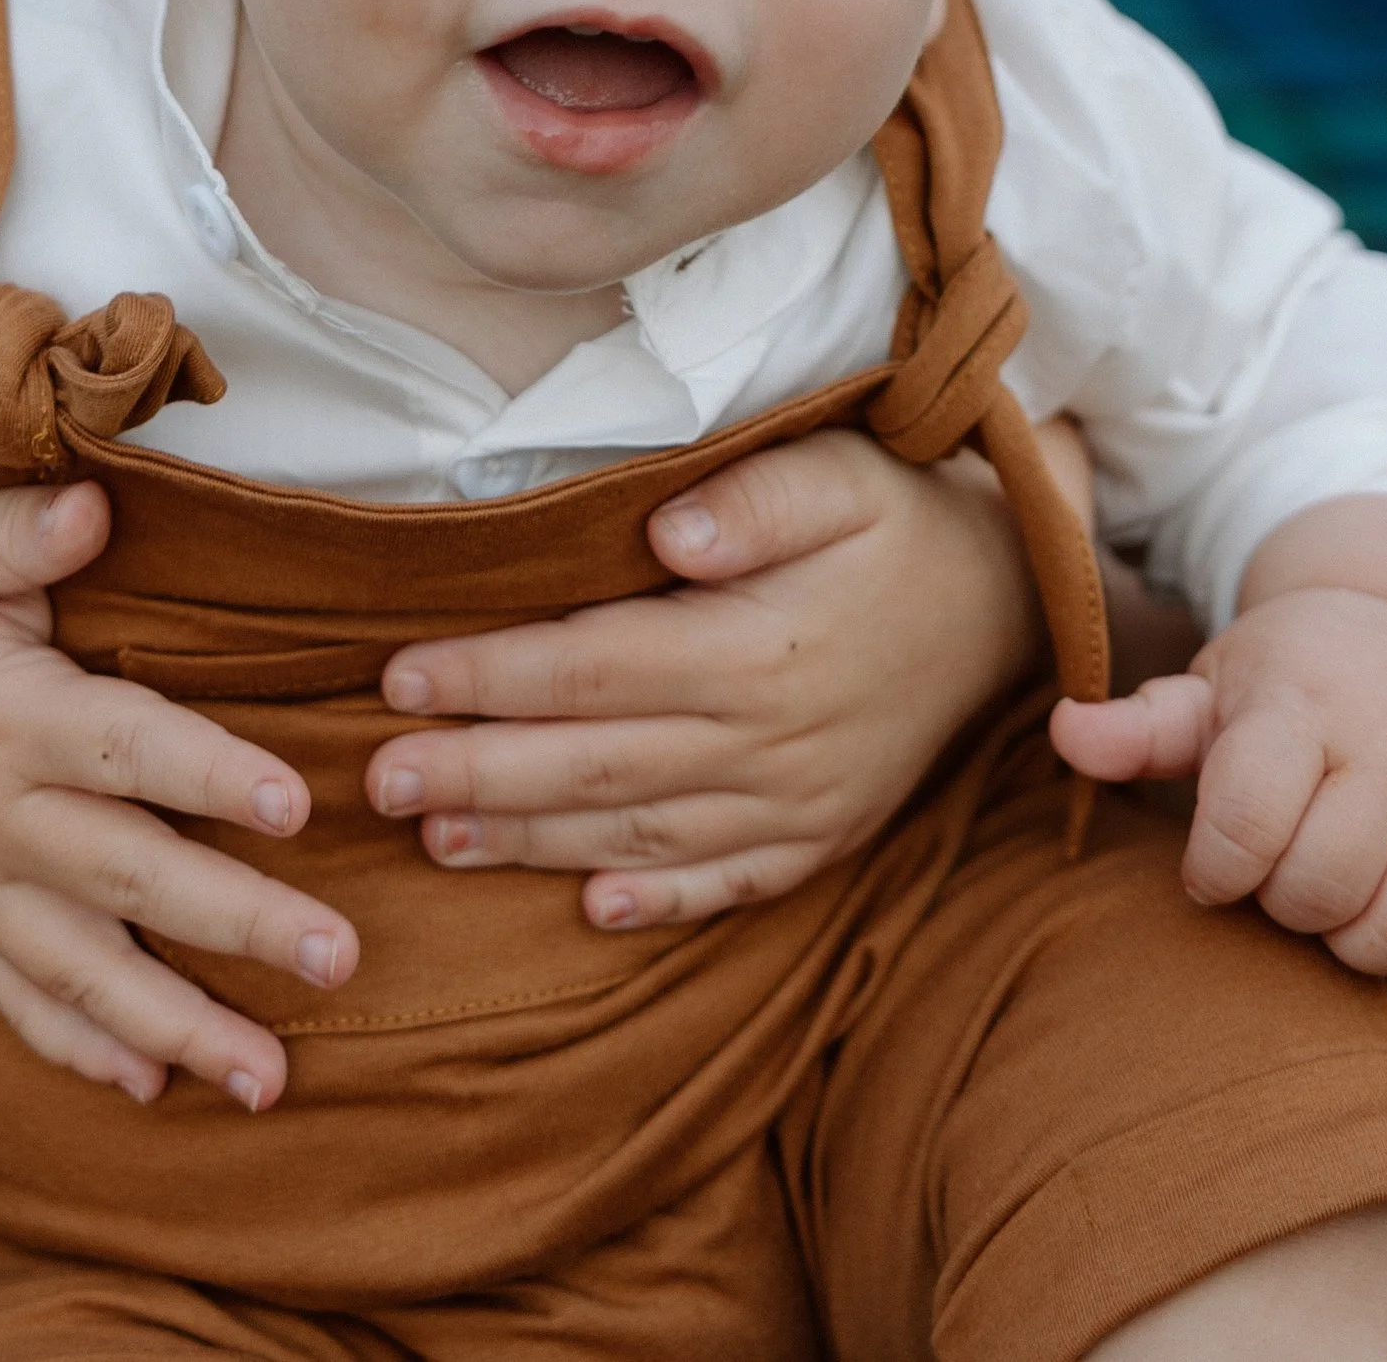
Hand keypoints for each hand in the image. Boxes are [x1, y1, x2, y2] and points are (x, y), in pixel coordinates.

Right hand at [0, 487, 357, 1110]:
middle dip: (237, 924)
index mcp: (3, 712)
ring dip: (178, 1027)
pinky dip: (78, 1049)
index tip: (298, 803)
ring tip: (270, 1081)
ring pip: (81, 971)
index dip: (210, 774)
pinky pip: (12, 1000)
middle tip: (340, 959)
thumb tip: (97, 506)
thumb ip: (12, 531)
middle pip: (129, 878)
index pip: (123, 749)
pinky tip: (151, 1089)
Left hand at [362, 429, 1056, 927]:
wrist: (1011, 602)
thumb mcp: (840, 474)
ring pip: (643, 836)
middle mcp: (772, 742)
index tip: (399, 677)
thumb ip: (754, 500)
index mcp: (759, 649)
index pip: (592, 665)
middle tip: (376, 781)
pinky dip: (658, 905)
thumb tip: (667, 534)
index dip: (490, 675)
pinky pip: (730, 886)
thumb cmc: (899, 519)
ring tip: (436, 841)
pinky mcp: (825, 837)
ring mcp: (801, 804)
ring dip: (533, 843)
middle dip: (477, 775)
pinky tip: (589, 912)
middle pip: (596, 765)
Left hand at [1053, 586, 1386, 981]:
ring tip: (1325, 890)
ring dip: (1344, 934)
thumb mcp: (1218, 684)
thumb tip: (1064, 734)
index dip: (1214, 865)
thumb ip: (1141, 724)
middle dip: (1275, 897)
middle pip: (1316, 883)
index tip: (1208, 865)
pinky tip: (1386, 905)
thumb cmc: (1297, 676)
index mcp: (1304, 701)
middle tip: (1273, 866)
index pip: (1248, 815)